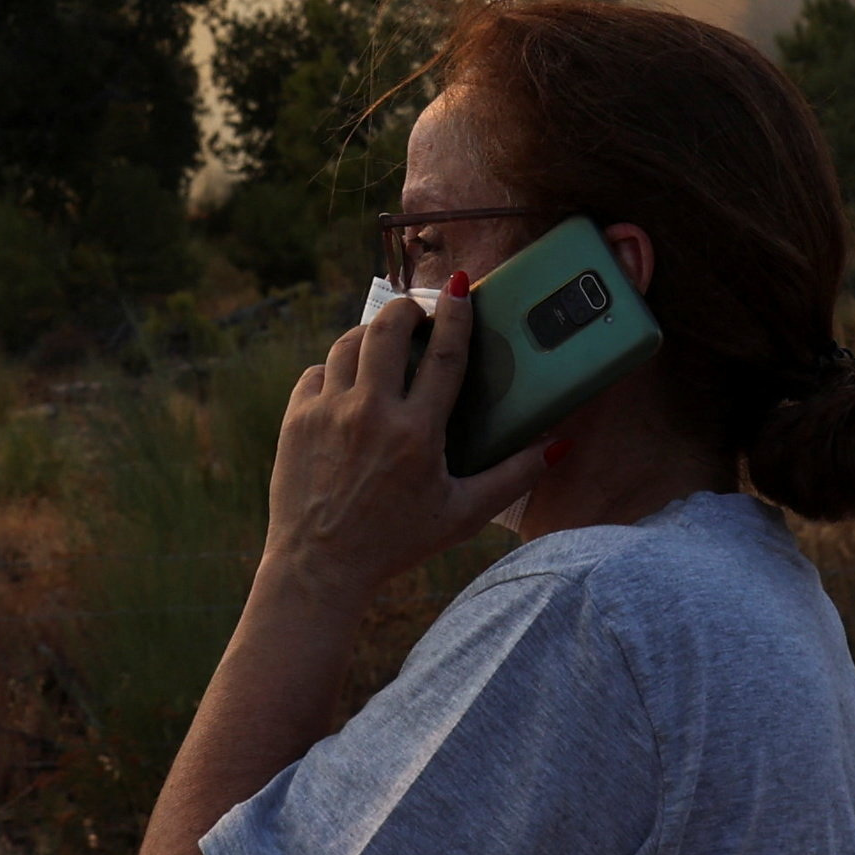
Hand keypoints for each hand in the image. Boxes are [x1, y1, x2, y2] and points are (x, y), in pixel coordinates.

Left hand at [260, 289, 545, 606]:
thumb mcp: (462, 514)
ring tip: (384, 345)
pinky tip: (348, 385)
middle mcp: (371, 413)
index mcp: (417, 433)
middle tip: (417, 315)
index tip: (462, 288)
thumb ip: (513, 476)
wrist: (320, 567)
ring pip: (348, 343)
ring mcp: (328, 413)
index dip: (457, 315)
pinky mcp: (296, 419)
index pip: (445, 355)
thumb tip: (559, 445)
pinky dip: (334, 370)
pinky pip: (316, 372)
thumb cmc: (397, 543)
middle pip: (388, 329)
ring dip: (369, 335)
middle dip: (406, 309)